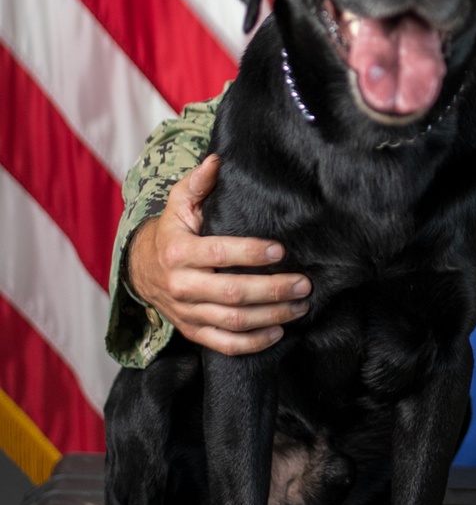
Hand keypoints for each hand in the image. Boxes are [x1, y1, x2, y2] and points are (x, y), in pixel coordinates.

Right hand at [126, 155, 311, 355]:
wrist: (142, 269)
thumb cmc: (172, 230)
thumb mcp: (179, 203)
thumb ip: (199, 183)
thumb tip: (218, 160)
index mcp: (179, 251)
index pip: (219, 254)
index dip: (251, 253)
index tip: (280, 250)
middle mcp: (181, 285)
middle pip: (233, 293)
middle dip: (273, 290)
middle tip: (304, 283)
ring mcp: (187, 312)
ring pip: (233, 321)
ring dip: (272, 316)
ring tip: (301, 305)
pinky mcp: (192, 331)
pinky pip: (224, 344)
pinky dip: (253, 342)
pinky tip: (278, 332)